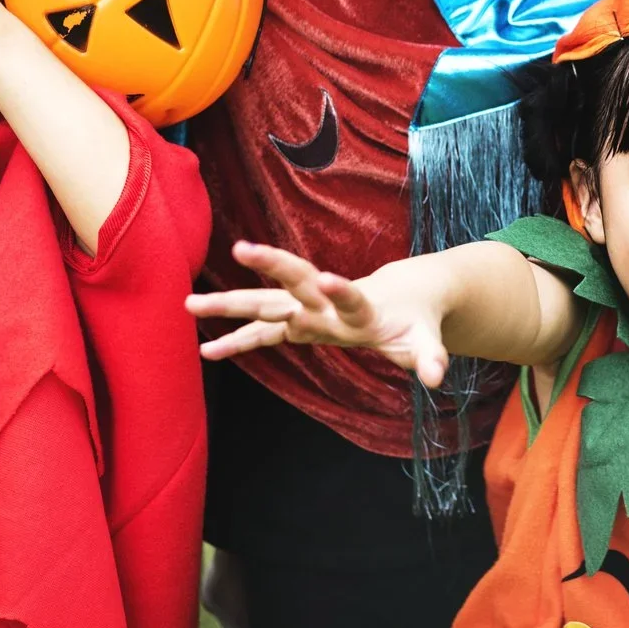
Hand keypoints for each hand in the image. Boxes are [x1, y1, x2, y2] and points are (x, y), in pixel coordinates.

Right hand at [186, 241, 455, 383]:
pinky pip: (263, 331)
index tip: (327, 277)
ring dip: (232, 301)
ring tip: (190, 303)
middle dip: (272, 264)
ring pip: (267, 300)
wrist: (407, 297)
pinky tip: (207, 350)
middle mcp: (329, 302)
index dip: (340, 289)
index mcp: (363, 307)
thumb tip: (438, 379)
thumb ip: (430, 357)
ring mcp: (309, 310)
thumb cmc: (416, 321)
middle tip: (242, 248)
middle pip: (298, 281)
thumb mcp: (427, 341)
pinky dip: (238, 341)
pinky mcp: (299, 323)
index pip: (350, 294)